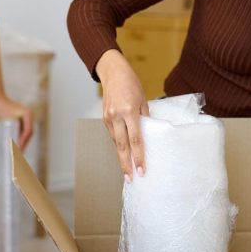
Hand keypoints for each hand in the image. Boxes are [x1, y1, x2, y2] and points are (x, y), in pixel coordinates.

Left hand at [0, 96, 33, 150]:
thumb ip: (12, 130)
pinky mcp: (23, 119)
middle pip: (29, 132)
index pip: (28, 130)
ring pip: (27, 132)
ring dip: (24, 141)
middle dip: (25, 142)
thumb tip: (16, 143)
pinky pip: (24, 130)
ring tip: (19, 150)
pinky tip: (18, 143)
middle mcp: (29, 115)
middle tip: (20, 152)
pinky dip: (21, 137)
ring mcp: (27, 117)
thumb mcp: (7, 119)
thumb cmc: (2, 108)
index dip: (24, 140)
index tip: (19, 148)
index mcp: (28, 114)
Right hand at [96, 49, 149, 181]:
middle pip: (122, 146)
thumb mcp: (143, 100)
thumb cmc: (131, 84)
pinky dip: (119, 143)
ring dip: (122, 156)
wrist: (113, 72)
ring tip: (128, 169)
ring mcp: (108, 118)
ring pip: (116, 142)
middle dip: (126, 164)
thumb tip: (147, 134)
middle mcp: (116, 116)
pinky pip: (113, 134)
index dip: (139, 157)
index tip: (142, 170)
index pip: (135, 140)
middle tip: (131, 179)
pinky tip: (124, 150)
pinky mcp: (104, 118)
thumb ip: (144, 117)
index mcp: (129, 111)